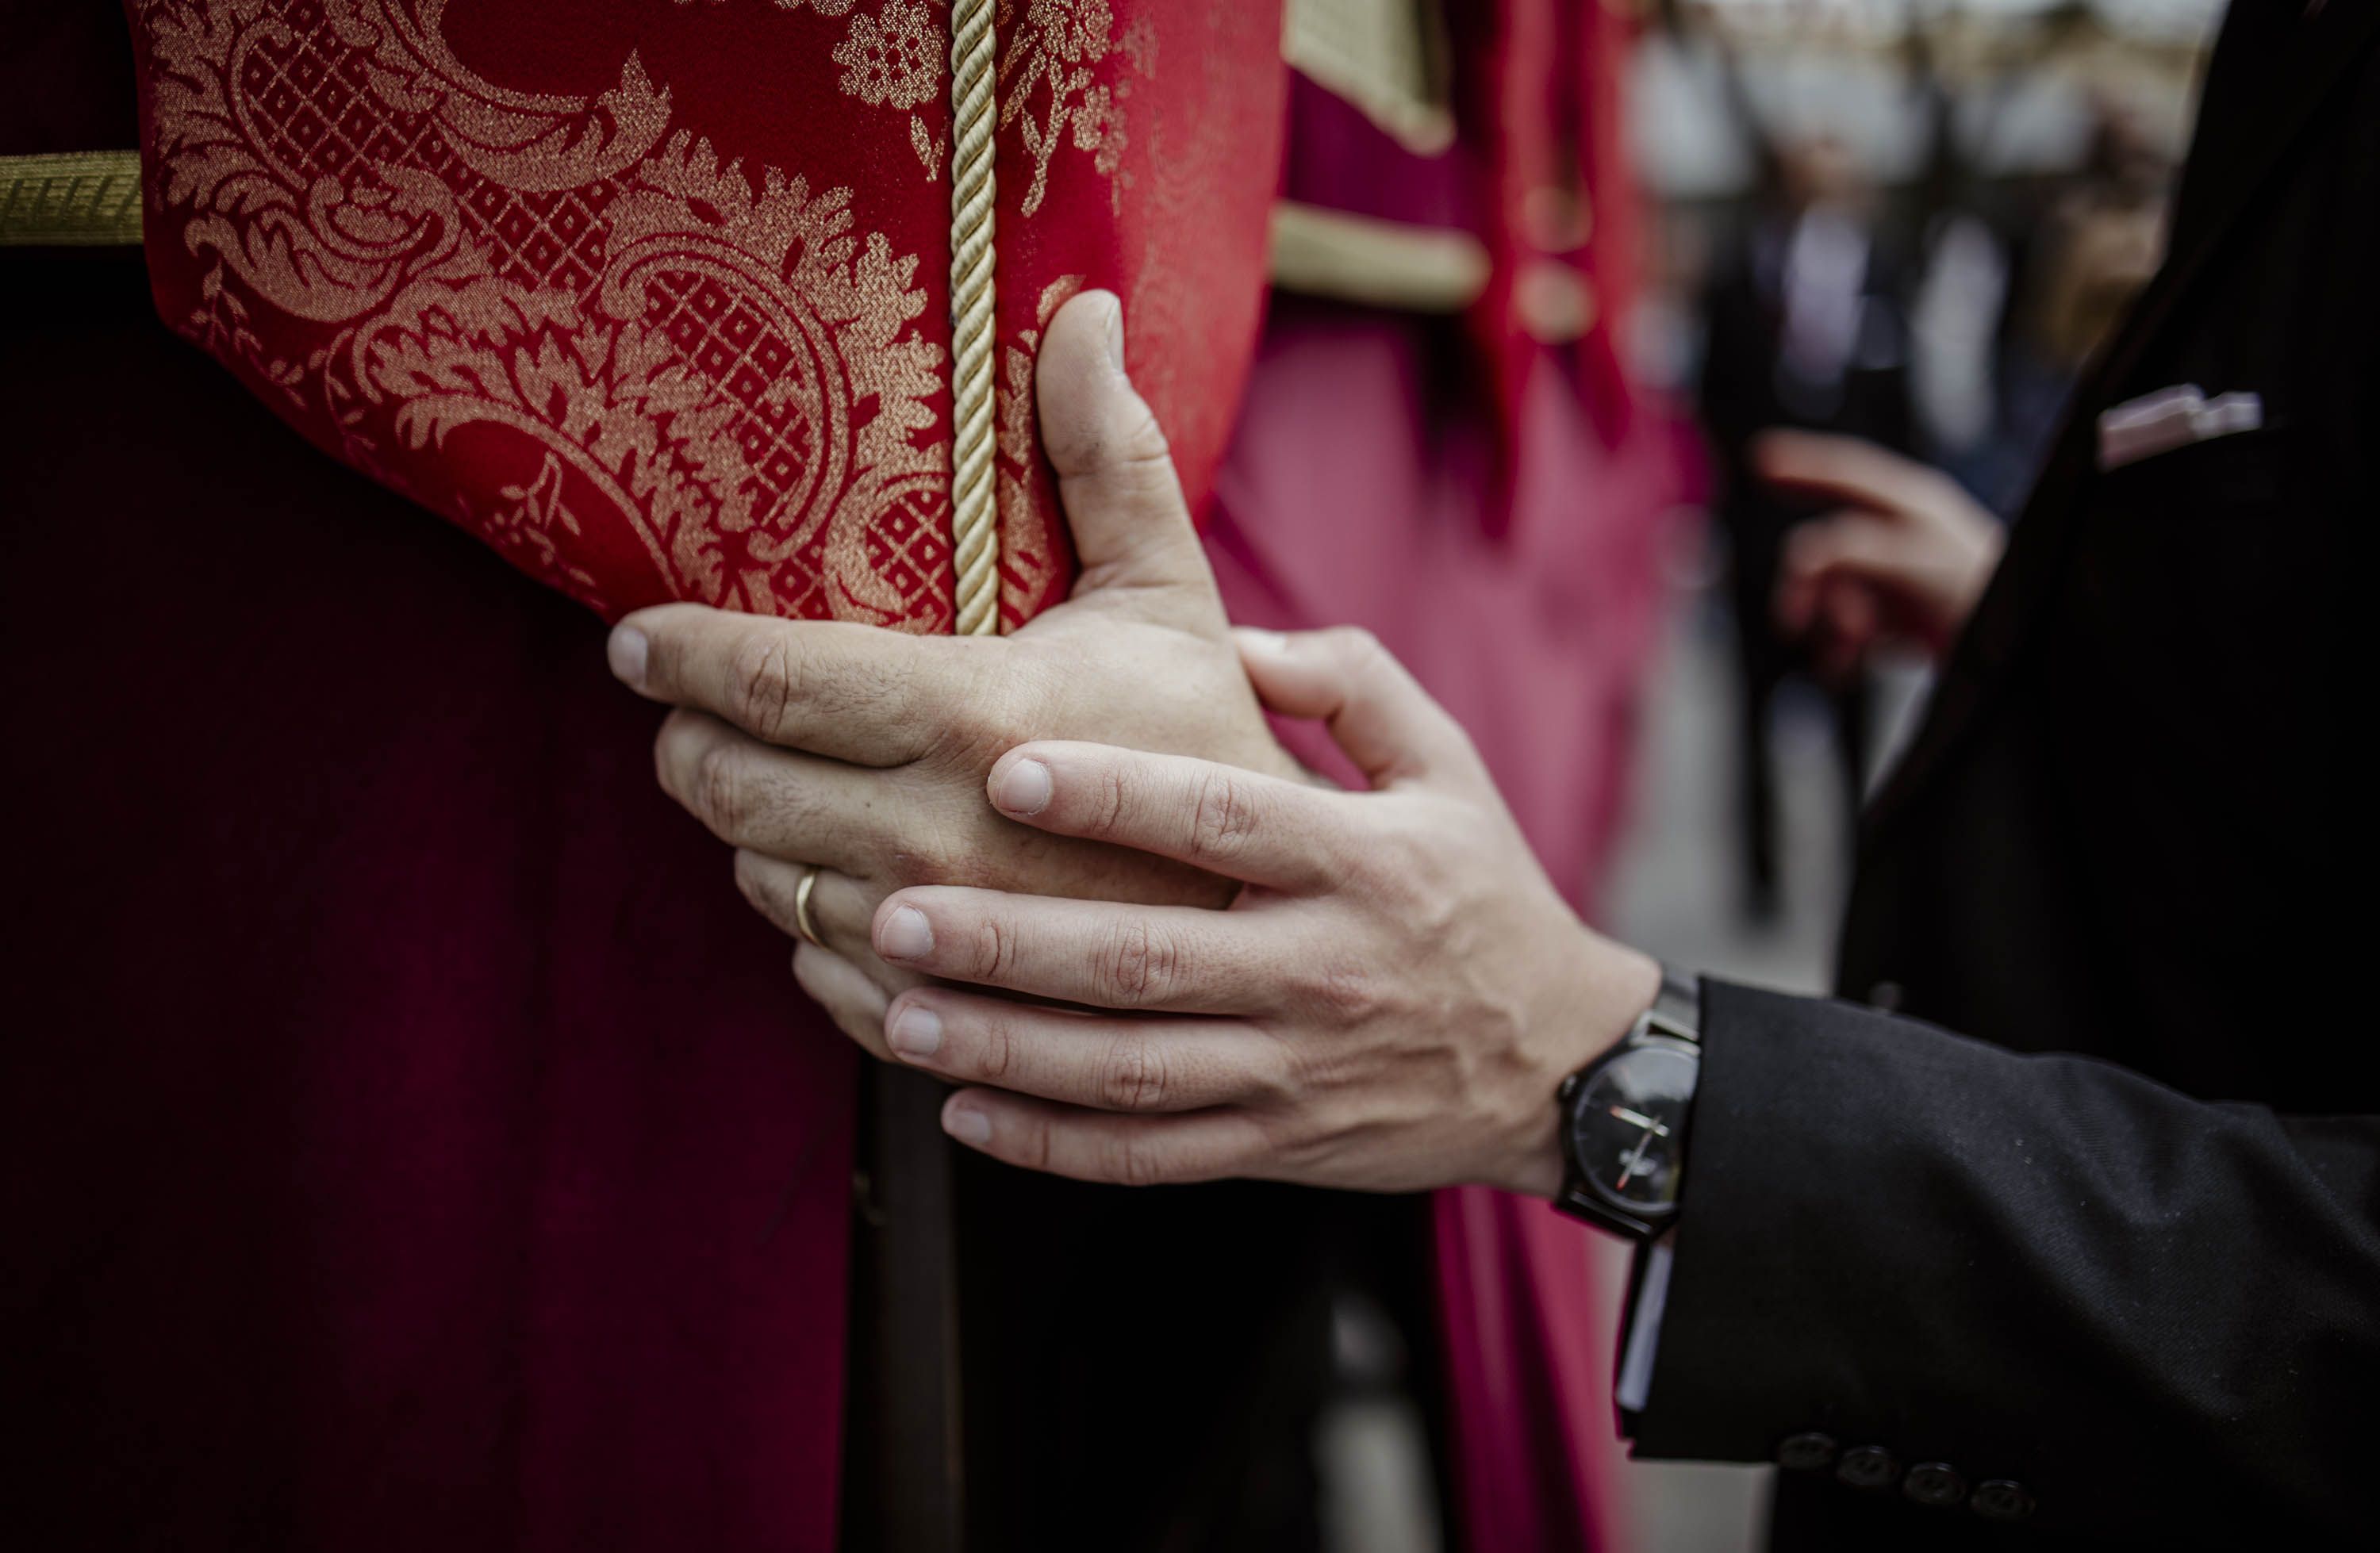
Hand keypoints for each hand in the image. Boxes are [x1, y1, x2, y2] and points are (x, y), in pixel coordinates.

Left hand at [605, 292, 1297, 1056]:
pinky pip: (814, 977)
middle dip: (690, 741)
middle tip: (693, 709)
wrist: (1293, 939)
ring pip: (759, 882)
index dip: (678, 655)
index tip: (635, 639)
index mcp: (974, 719)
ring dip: (749, 834)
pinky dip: (804, 930)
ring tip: (783, 789)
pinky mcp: (940, 1018)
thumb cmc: (1225, 751)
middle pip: (727, 786)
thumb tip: (1090, 313)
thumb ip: (1111, 460)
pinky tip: (842, 886)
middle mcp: (933, 838)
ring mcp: (932, 944)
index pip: (768, 681)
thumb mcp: (1175, 599)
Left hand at [855, 627, 1664, 1196]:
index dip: (1111, 796)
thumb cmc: (1482, 892)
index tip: (1005, 767)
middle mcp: (1320, 969)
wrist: (1558, 1063)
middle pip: (1147, 958)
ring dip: (1007, 1047)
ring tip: (901, 1012)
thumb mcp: (1449, 767)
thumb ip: (1352, 684)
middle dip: (1013, 940)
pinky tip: (965, 1112)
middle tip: (899, 911)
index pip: (1220, 821)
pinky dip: (1053, 1143)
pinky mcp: (1275, 1142)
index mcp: (1358, 862)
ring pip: (1130, 1070)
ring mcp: (1294, 1070)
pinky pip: (1149, 1155)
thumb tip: (1239, 640)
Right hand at [1761, 430, 2005, 674]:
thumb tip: (1804, 554)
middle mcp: (1901, 538)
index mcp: (1911, 506)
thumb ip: (1854, 549)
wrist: (2014, 649)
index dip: (1800, 463)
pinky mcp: (1901, 621)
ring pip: (1834, 592)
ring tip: (1845, 652)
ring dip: (1829, 625)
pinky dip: (1840, 649)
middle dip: (1808, 587)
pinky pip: (1849, 628)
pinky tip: (1845, 666)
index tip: (1759, 458)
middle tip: (1792, 621)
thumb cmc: (1980, 595)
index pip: (1846, 472)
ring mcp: (1900, 580)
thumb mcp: (1912, 559)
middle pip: (1827, 546)